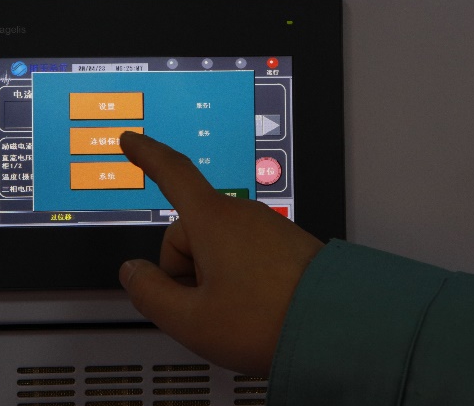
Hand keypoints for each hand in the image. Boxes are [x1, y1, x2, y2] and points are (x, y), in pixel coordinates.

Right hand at [118, 131, 323, 376]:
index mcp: (213, 220)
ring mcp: (267, 228)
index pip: (171, 173)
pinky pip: (243, 255)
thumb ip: (149, 293)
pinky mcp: (286, 246)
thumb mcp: (191, 320)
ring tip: (238, 314)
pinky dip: (238, 280)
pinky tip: (254, 310)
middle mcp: (241, 215)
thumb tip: (133, 272)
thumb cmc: (269, 323)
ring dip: (212, 277)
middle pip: (188, 231)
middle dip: (184, 268)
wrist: (341, 332)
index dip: (146, 155)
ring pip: (216, 246)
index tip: (132, 141)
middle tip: (204, 308)